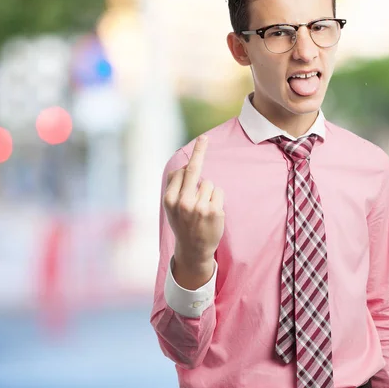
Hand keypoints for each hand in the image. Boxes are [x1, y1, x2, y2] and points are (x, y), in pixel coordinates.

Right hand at [163, 135, 224, 267]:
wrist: (193, 249)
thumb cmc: (183, 223)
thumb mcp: (171, 207)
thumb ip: (174, 188)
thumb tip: (182, 167)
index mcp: (170, 200)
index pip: (180, 171)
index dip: (192, 157)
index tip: (201, 141)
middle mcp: (183, 203)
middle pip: (193, 170)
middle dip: (199, 151)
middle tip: (204, 138)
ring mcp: (199, 207)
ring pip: (208, 183)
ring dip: (208, 191)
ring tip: (202, 208)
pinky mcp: (214, 212)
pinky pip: (218, 192)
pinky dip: (217, 198)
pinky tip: (211, 211)